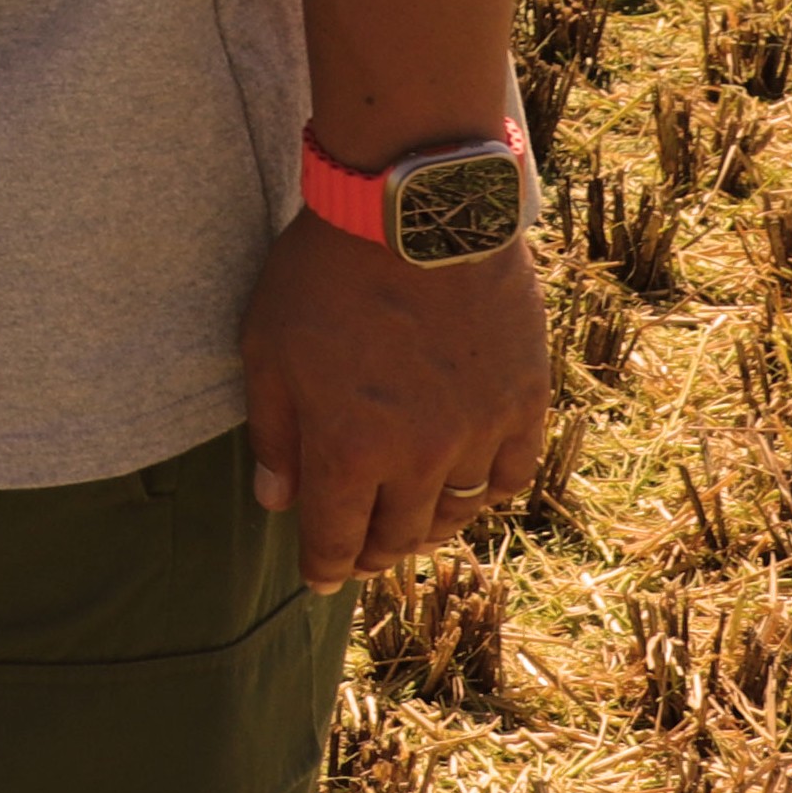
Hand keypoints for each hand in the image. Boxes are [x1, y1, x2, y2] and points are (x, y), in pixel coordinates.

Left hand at [236, 212, 545, 588]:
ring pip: (458, 512)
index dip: (325, 567)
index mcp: (348, 451)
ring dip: (429, 526)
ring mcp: (480, 431)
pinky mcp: (525, 401)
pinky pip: (512, 474)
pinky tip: (466, 488)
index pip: (336, 540)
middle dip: (372, 551)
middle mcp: (420, 457)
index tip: (319, 579)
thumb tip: (275, 502)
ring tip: (409, 524)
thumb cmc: (322, 275)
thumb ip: (273, 435)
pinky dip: (487, 491)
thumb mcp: (266, 350)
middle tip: (358, 552)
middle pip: (399, 535)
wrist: (414, 213)